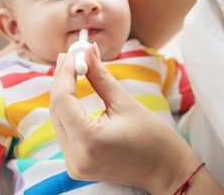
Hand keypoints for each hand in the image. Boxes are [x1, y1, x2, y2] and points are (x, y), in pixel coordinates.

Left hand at [50, 44, 199, 193]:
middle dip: (61, 80)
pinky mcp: (76, 164)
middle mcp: (75, 156)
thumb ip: (100, 76)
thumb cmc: (154, 139)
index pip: (63, 100)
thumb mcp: (125, 102)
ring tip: (71, 68)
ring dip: (62, 93)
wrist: (167, 172)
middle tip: (69, 56)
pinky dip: (67, 109)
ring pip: (58, 119)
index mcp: (88, 141)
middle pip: (56, 109)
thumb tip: (87, 51)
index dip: (65, 74)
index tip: (72, 54)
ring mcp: (74, 164)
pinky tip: (72, 91)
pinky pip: (65, 130)